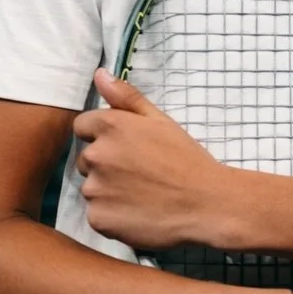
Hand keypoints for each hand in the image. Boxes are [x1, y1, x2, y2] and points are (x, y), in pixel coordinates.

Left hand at [75, 69, 233, 250]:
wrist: (209, 204)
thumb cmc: (188, 161)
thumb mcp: (161, 122)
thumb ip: (126, 98)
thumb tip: (99, 74)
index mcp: (110, 126)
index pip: (83, 127)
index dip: (103, 137)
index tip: (128, 150)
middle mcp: (96, 155)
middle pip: (86, 159)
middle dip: (106, 165)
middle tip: (140, 175)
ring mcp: (95, 189)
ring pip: (91, 189)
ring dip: (108, 192)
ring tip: (142, 196)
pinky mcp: (98, 219)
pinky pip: (97, 215)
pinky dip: (113, 216)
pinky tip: (138, 214)